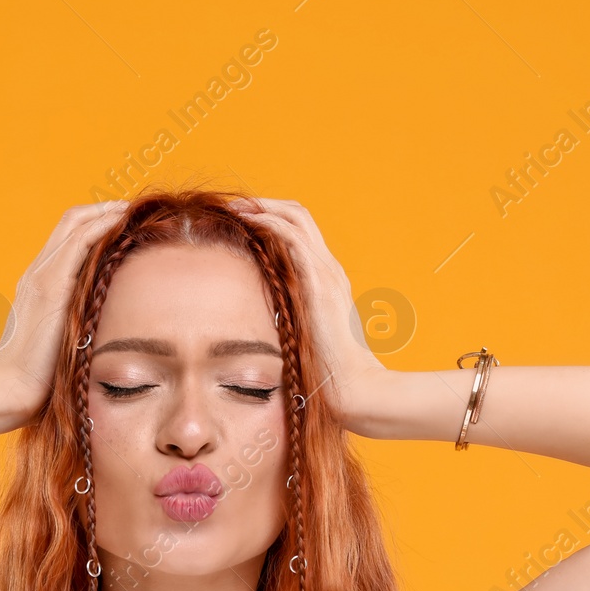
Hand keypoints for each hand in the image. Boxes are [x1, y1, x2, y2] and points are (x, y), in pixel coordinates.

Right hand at [0, 200, 127, 421]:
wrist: (10, 390)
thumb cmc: (36, 379)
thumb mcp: (59, 345)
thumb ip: (75, 329)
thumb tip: (102, 333)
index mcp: (37, 284)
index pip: (67, 238)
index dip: (95, 223)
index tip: (123, 225)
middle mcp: (37, 272)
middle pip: (71, 221)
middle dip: (104, 210)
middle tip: (132, 210)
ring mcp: (41, 275)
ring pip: (76, 224)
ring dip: (107, 213)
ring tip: (133, 211)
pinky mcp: (51, 285)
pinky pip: (80, 242)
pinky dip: (102, 226)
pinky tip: (123, 223)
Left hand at [228, 197, 389, 430]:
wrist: (353, 386)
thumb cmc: (328, 372)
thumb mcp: (306, 339)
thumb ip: (292, 322)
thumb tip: (266, 324)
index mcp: (328, 280)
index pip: (302, 233)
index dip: (274, 218)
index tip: (245, 221)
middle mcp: (330, 269)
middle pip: (300, 215)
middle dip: (266, 204)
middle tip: (236, 207)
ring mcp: (327, 273)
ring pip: (296, 218)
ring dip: (263, 207)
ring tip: (236, 208)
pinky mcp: (318, 281)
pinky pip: (292, 238)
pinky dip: (269, 223)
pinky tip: (248, 222)